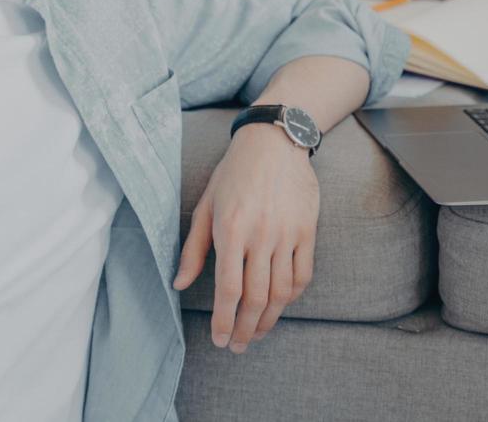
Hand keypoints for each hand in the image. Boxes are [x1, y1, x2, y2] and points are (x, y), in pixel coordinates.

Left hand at [172, 123, 318, 352]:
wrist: (274, 142)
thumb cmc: (233, 173)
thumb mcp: (206, 206)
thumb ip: (193, 249)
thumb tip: (179, 284)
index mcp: (230, 229)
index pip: (229, 289)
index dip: (224, 320)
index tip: (220, 340)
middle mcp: (260, 235)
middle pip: (256, 297)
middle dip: (246, 329)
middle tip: (239, 346)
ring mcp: (287, 233)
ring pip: (282, 291)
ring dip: (269, 319)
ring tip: (258, 332)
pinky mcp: (307, 230)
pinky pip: (303, 274)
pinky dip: (292, 296)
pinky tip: (280, 304)